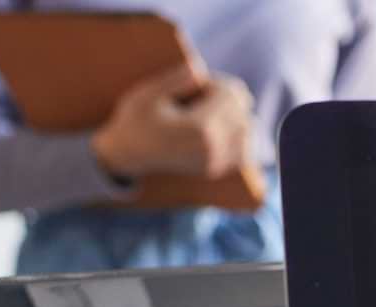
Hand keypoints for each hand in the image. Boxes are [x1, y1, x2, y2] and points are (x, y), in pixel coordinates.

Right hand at [90, 60, 254, 181]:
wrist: (127, 155)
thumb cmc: (134, 120)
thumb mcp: (148, 94)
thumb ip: (176, 79)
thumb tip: (200, 67)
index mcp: (200, 129)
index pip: (231, 95)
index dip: (217, 82)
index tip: (198, 82)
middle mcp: (214, 149)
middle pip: (243, 112)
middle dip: (228, 98)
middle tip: (202, 94)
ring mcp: (217, 163)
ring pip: (248, 132)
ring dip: (235, 116)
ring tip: (208, 110)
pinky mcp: (216, 170)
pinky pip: (244, 151)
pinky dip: (237, 136)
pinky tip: (217, 127)